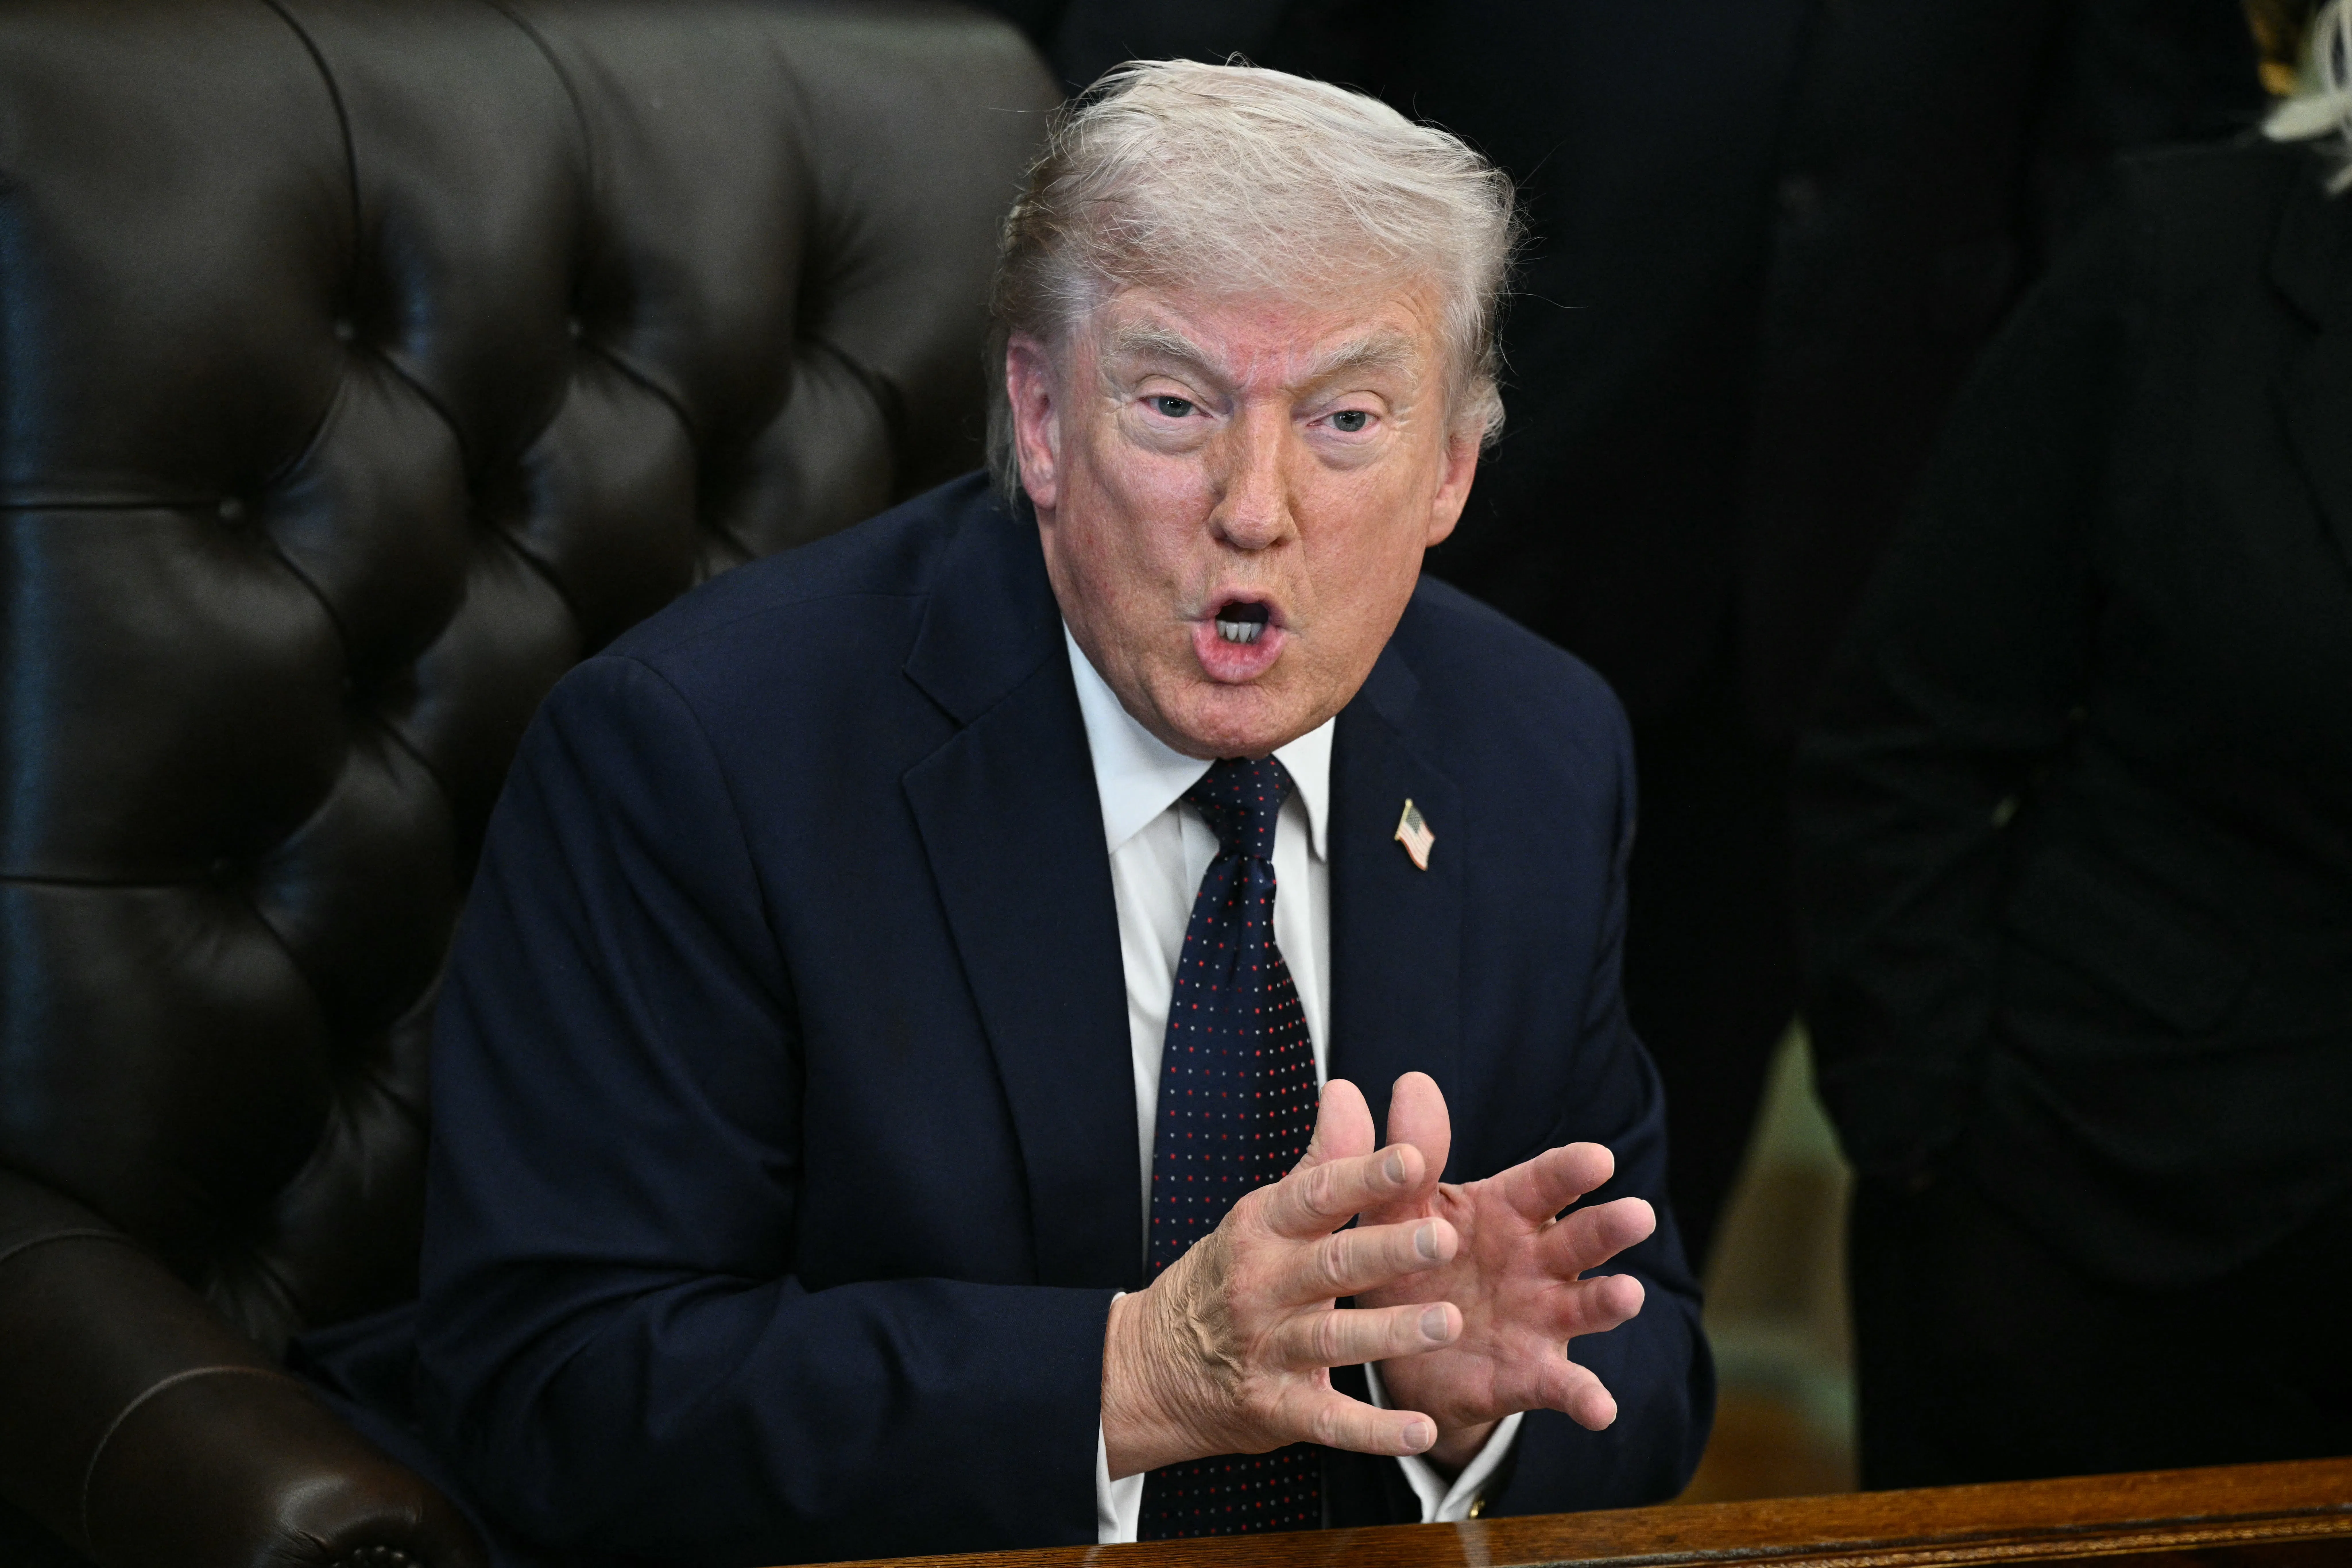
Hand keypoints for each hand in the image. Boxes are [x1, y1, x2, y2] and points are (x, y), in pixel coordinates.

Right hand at [1100, 1080, 1465, 1477]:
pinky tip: (1421, 1430)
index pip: (1317, 1195)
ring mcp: (1267, 1349)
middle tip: (1444, 1240)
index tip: (1413, 1160)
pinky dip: (1373, 1430)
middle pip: (1331, 1264)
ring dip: (1391, 1333)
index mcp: (1265, 1229)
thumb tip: (1349, 1090)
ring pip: (1333, 1340)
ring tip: (1448, 1323)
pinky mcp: (1276, 1408)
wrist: (1151, 1365)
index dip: (1364, 1176)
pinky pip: (1329, 1420)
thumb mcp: (1266, 1213)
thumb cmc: (1229, 1274)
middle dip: (1388, 1251)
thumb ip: (1322, 1159)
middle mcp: (1263, 1285)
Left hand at [1359, 1072, 1653, 1472]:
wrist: (1395, 1346)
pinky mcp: (1530, 1374)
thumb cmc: (1408, 1259)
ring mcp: (1541, 1318)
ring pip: (1585, 1305)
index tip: (1598, 1157)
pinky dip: (1585, 1397)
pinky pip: (1562, 1386)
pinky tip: (1600, 1409)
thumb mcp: (1398, 1208)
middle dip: (1608, 1227)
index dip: (1570, 1170)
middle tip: (1638, 1214)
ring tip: (1629, 1295)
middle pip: (1580, 1239)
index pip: (1543, 1183)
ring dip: (1610, 1301)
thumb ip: (1409, 1156)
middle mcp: (1537, 1261)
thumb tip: (1410, 1081)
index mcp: (1506, 1211)